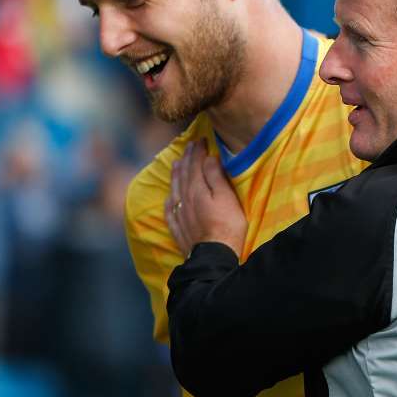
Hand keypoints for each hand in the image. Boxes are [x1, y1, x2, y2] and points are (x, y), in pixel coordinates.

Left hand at [167, 140, 247, 257]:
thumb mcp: (227, 197)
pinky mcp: (178, 229)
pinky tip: (169, 196)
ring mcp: (179, 215)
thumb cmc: (227, 225)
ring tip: (177, 163)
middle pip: (183, 174)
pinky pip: (169, 209)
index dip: (197, 151)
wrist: (214, 257)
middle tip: (188, 146)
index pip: (195, 164)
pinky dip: (169, 198)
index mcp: (196, 189)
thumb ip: (215, 176)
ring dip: (176, 174)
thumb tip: (208, 158)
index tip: (200, 139)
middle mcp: (184, 199)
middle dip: (186, 158)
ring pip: (174, 189)